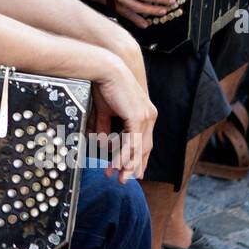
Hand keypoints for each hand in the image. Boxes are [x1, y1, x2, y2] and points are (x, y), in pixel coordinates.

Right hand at [89, 55, 156, 182]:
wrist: (106, 69)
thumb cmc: (105, 85)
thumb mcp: (105, 111)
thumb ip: (104, 127)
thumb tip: (100, 141)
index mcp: (144, 114)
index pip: (143, 140)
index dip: (136, 156)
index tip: (128, 169)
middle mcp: (148, 116)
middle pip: (144, 148)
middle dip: (134, 165)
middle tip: (126, 179)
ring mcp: (145, 117)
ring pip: (138, 148)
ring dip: (128, 165)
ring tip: (120, 177)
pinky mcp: (137, 117)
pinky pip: (132, 142)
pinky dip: (124, 155)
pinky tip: (117, 165)